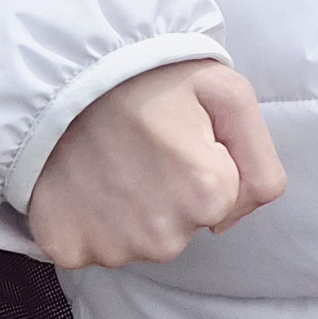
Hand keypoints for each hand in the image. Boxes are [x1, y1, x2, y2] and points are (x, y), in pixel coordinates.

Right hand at [24, 59, 286, 270]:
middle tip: (140, 145)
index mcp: (207, 194)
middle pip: (181, 227)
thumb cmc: (146, 75)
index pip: (226, 202)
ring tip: (108, 158)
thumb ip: (261, 165)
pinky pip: (89, 247)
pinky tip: (82, 179)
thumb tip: (229, 221)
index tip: (176, 136)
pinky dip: (86, 219)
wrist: (57, 68)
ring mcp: (111, 248)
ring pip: (137, 240)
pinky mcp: (65, 250)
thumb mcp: (229, 94)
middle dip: (169, 193)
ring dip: (128, 209)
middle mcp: (162, 236)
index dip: (205, 165)